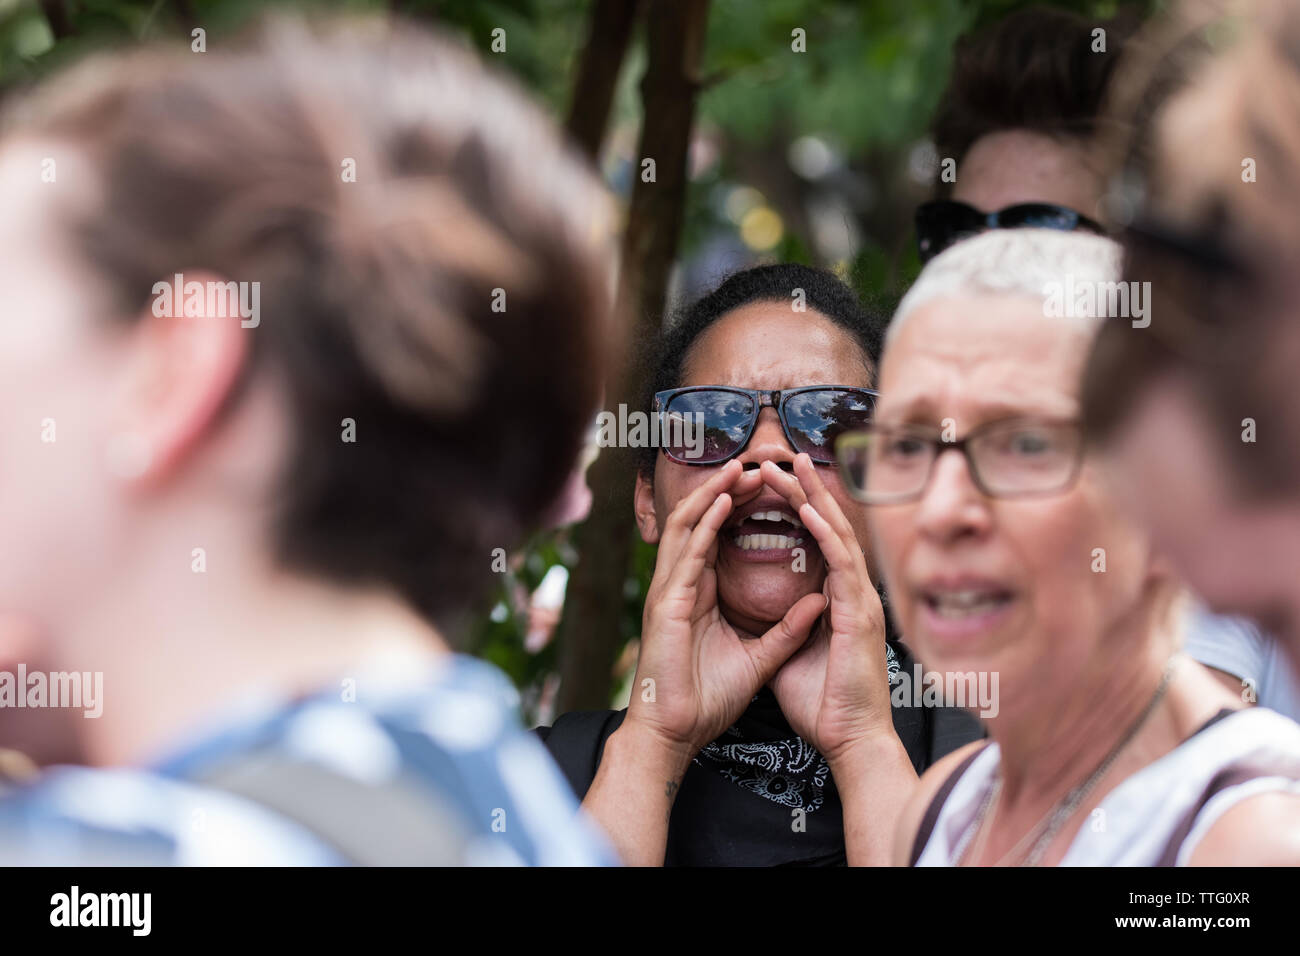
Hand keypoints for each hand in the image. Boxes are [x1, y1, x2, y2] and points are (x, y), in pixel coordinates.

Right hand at [625, 459, 827, 758]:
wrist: (675, 733)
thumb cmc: (705, 700)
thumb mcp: (760, 659)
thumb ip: (787, 629)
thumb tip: (819, 600)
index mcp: (698, 594)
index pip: (716, 536)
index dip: (740, 508)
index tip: (770, 487)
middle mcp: (680, 585)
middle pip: (701, 521)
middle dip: (727, 489)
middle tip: (758, 464)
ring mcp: (669, 590)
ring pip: (688, 524)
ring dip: (714, 492)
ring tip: (741, 467)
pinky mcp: (667, 602)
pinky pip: (687, 552)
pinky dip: (705, 522)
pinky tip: (726, 500)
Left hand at [764, 454, 893, 762]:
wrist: (849, 740)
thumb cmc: (824, 704)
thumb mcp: (794, 654)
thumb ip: (788, 627)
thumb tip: (773, 613)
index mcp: (841, 600)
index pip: (819, 541)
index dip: (800, 508)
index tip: (774, 482)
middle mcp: (855, 593)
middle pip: (830, 526)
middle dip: (806, 487)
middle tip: (783, 456)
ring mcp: (862, 600)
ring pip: (839, 534)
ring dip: (813, 496)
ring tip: (791, 464)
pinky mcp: (860, 614)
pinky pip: (842, 564)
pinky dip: (825, 533)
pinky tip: (808, 508)